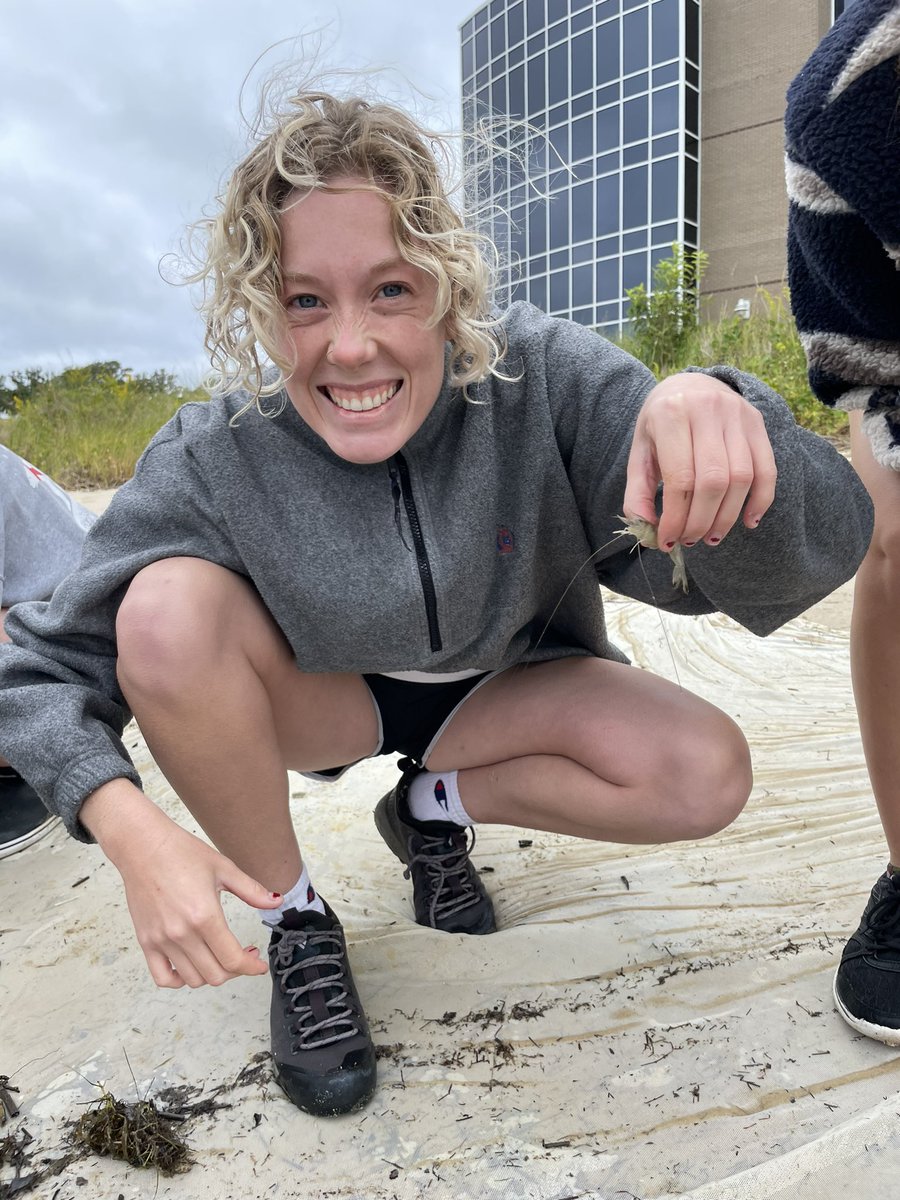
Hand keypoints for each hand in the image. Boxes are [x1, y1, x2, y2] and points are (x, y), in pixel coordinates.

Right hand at [82, 781, 279, 987]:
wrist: (143, 846)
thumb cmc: (181, 852)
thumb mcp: (224, 868)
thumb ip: (252, 890)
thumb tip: (276, 901)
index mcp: (205, 916)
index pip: (233, 959)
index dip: (252, 966)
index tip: (259, 965)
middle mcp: (182, 933)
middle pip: (215, 975)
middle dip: (236, 969)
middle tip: (243, 953)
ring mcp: (161, 940)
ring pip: (193, 979)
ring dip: (212, 973)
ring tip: (219, 955)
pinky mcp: (146, 941)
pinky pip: (163, 977)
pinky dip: (180, 979)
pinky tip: (192, 965)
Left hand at [623, 373, 776, 549]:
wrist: (689, 384)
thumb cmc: (660, 424)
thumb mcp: (640, 453)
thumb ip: (638, 493)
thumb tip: (648, 532)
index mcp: (671, 414)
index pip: (680, 479)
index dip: (676, 518)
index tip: (669, 541)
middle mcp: (707, 409)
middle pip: (714, 481)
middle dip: (702, 521)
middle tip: (691, 541)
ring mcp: (737, 414)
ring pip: (742, 478)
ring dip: (728, 516)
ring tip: (712, 536)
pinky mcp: (757, 423)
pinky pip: (767, 469)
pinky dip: (761, 500)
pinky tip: (747, 521)